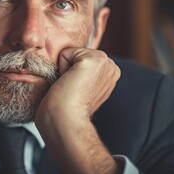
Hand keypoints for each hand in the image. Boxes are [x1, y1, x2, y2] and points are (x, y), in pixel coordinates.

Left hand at [35, 48, 120, 173]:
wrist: (66, 120)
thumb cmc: (66, 109)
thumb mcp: (81, 87)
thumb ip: (82, 74)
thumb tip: (69, 68)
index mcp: (110, 73)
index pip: (79, 58)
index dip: (70, 73)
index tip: (75, 91)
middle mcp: (112, 66)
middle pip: (75, 53)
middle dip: (67, 69)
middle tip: (71, 89)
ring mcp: (106, 62)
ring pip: (70, 53)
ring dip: (64, 69)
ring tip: (70, 87)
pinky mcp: (94, 59)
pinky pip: (65, 53)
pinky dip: (61, 68)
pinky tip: (69, 83)